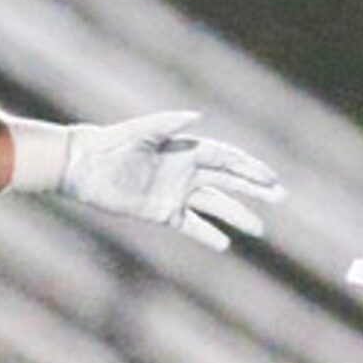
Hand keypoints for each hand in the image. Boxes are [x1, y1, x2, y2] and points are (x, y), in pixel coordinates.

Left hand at [13, 110, 285, 250]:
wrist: (82, 166)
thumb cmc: (109, 143)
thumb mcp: (138, 131)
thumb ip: (168, 124)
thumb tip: (197, 117)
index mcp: (185, 149)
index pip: (227, 159)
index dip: (250, 168)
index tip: (271, 179)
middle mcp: (185, 171)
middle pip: (228, 181)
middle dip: (254, 189)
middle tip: (280, 197)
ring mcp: (175, 192)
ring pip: (214, 205)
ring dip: (237, 215)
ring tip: (260, 229)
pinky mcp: (161, 212)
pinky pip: (190, 225)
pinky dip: (207, 234)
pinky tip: (225, 244)